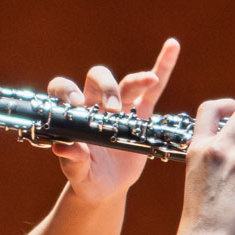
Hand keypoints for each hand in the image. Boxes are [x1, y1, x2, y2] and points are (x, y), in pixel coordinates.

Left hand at [45, 38, 180, 203]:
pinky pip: (153, 89)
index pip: (64, 88)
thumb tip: (62, 148)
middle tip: (113, 109)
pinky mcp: (141, 114)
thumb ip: (72, 160)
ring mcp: (120, 106)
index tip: (77, 104)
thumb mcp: (77, 173)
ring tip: (149, 79)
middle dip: (106, 87)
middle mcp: (95, 103)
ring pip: (126, 83)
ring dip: (138, 78)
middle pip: (97, 78)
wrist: (105, 186)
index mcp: (75, 114)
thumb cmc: (86, 177)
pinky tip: (172, 47)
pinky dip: (163, 67)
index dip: (68, 91)